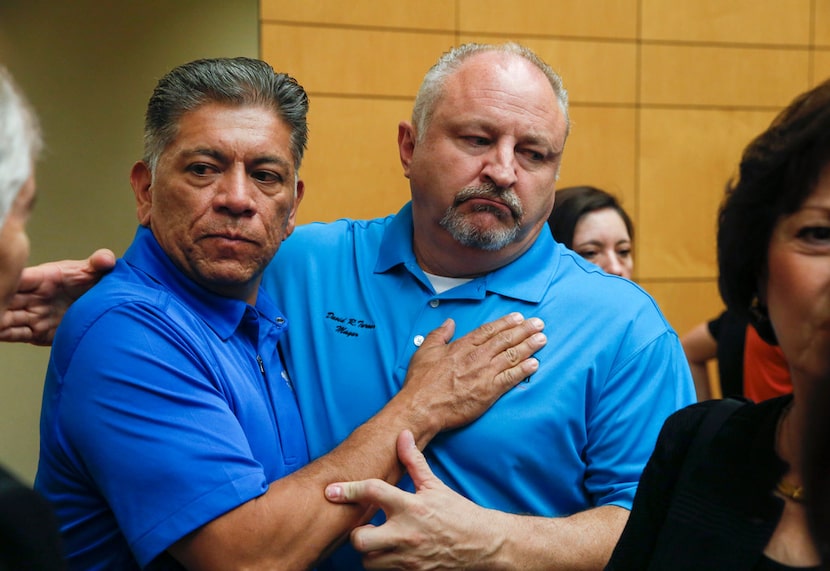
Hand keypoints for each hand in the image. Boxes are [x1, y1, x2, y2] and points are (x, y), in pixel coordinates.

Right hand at [0, 248, 115, 344]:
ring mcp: (30, 315)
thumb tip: (108, 259)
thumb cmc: (87, 286)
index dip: (8, 279)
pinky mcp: (34, 333)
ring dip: (1, 318)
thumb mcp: (91, 273)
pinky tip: (1, 332)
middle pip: (5, 298)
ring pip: (5, 316)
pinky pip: (14, 334)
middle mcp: (30, 297)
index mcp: (40, 279)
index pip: (19, 278)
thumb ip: (97, 264)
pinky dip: (7, 334)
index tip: (3, 282)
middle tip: (1, 304)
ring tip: (0, 321)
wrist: (94, 309)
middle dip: (1, 301)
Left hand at [326, 430, 495, 569]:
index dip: (348, 490)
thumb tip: (403, 434)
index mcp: (411, 506)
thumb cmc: (458, 513)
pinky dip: (384, 564)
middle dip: (357, 533)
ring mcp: (408, 558)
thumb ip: (414, 461)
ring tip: (380, 542)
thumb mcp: (435, 485)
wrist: (483, 545)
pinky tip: (391, 554)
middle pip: (360, 539)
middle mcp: (406, 533)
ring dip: (370, 552)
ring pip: (369, 561)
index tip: (331, 491)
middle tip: (366, 527)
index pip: (372, 492)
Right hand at [398, 312, 544, 437]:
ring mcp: (484, 374)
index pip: (489, 330)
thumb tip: (449, 323)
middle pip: (505, 340)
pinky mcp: (489, 392)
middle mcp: (477, 357)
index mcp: (462, 346)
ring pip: (511, 355)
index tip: (519, 318)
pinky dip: (524, 370)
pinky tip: (534, 364)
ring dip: (529, 346)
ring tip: (542, 339)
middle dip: (524, 330)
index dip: (506, 323)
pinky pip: (511, 378)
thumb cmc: (421, 382)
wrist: (422, 406)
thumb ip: (439, 334)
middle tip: (538, 324)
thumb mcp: (425, 351)